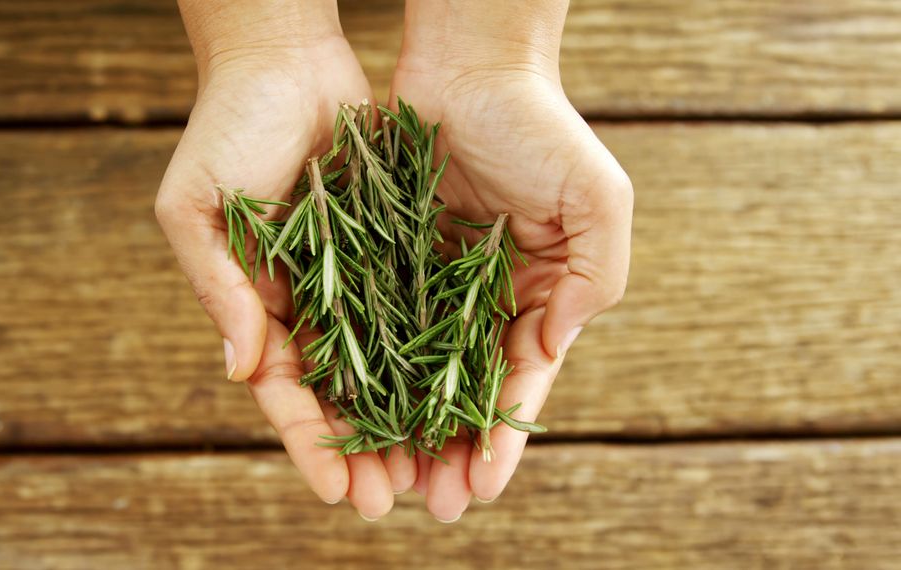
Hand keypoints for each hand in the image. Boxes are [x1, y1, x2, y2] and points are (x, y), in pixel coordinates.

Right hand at [155, 1, 412, 518]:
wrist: (284, 58)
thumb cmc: (225, 128)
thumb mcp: (196, 209)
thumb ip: (218, 288)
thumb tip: (244, 370)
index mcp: (255, 303)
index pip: (283, 391)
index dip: (309, 443)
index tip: (337, 492)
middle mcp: (307, 302)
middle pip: (339, 393)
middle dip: (363, 450)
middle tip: (393, 502)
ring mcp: (353, 278)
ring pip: (385, 364)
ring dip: (404, 419)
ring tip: (433, 471)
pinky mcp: (393, 249)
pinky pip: (418, 309)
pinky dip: (433, 356)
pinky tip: (458, 396)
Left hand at [390, 0, 632, 520]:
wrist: (469, 66)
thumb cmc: (542, 126)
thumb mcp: (598, 199)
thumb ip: (595, 278)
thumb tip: (555, 349)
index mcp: (537, 296)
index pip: (518, 383)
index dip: (501, 438)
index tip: (479, 488)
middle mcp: (481, 301)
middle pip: (462, 392)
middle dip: (449, 452)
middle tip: (429, 506)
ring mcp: (430, 285)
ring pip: (412, 374)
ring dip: (403, 430)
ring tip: (387, 484)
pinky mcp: (383, 263)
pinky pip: (370, 326)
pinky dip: (363, 374)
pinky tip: (351, 415)